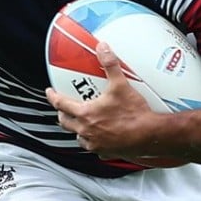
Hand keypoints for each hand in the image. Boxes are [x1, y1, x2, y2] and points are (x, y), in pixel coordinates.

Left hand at [46, 41, 160, 157]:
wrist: (150, 135)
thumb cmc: (134, 114)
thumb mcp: (120, 85)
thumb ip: (110, 65)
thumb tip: (103, 49)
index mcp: (86, 114)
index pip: (61, 104)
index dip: (53, 96)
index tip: (50, 92)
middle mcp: (86, 131)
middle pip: (65, 122)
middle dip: (62, 114)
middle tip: (64, 107)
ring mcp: (95, 143)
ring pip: (78, 137)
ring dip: (77, 129)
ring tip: (81, 122)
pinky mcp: (105, 152)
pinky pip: (94, 148)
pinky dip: (94, 142)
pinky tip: (100, 137)